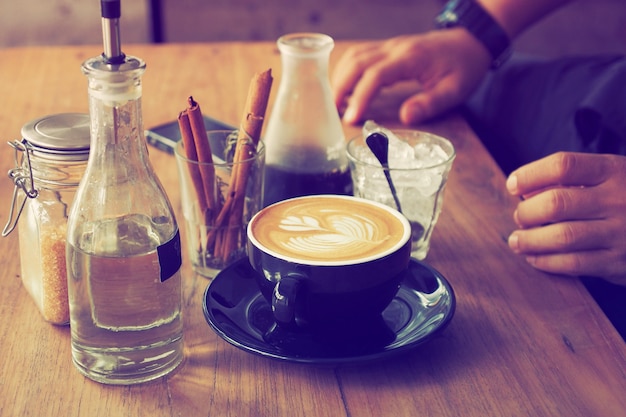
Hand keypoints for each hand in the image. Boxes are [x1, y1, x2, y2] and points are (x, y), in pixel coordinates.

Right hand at [331, 29, 490, 125]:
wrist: (470, 41)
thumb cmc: (464, 67)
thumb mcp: (455, 90)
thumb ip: (430, 103)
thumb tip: (405, 117)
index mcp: (410, 58)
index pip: (376, 75)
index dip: (360, 97)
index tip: (351, 119)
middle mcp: (395, 48)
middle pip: (356, 62)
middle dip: (340, 87)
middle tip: (333, 113)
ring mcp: (390, 46)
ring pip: (355, 56)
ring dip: (340, 78)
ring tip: (335, 103)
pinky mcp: (388, 49)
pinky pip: (360, 55)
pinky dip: (347, 71)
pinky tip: (346, 89)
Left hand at [506, 152, 625, 285]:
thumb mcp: (608, 178)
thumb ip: (568, 180)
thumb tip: (523, 191)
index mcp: (614, 170)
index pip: (563, 165)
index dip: (530, 174)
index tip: (512, 185)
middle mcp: (619, 199)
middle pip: (556, 203)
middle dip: (526, 212)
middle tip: (519, 217)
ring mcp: (621, 232)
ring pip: (562, 236)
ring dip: (530, 240)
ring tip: (518, 240)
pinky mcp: (619, 263)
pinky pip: (574, 263)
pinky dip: (546, 261)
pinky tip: (535, 258)